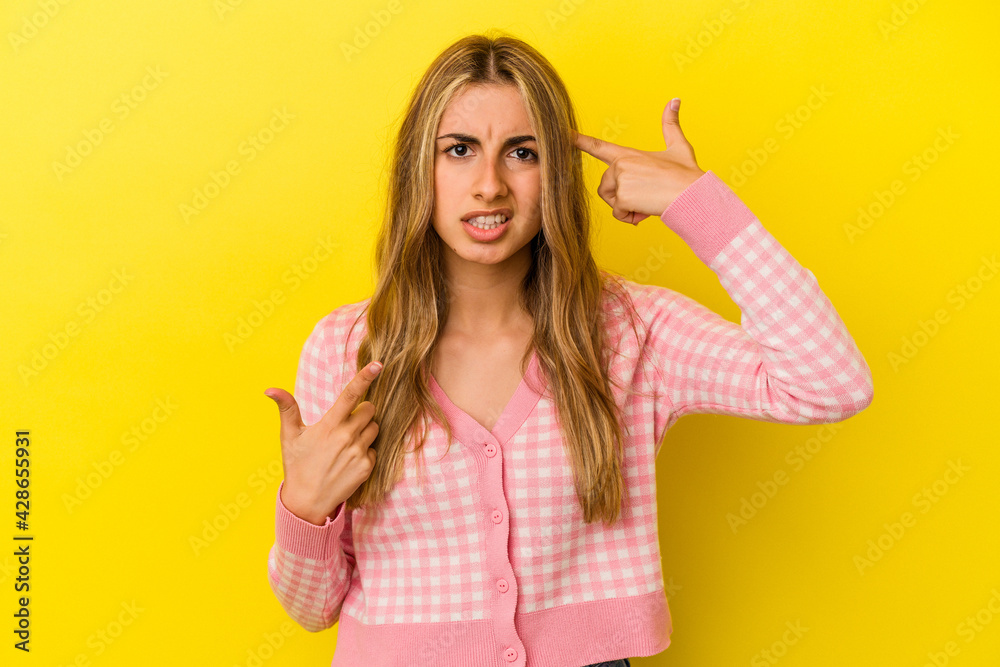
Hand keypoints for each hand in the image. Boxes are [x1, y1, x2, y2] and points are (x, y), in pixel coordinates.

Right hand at [264, 361, 382, 524]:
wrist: (308, 502)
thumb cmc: (297, 465)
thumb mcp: (289, 436)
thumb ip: (286, 409)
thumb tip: (270, 389)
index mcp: (329, 425)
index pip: (351, 395)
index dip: (365, 377)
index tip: (378, 365)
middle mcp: (347, 437)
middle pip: (369, 409)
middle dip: (361, 412)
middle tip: (344, 424)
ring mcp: (358, 453)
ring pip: (374, 428)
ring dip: (365, 431)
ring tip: (345, 443)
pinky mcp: (367, 467)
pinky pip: (374, 449)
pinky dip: (365, 451)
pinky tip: (349, 459)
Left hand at [573, 98, 705, 224]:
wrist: (693, 193)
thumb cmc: (686, 174)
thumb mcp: (678, 146)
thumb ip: (670, 125)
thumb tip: (675, 99)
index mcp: (628, 154)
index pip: (598, 146)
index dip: (579, 141)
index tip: (563, 135)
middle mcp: (621, 164)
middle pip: (606, 188)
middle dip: (621, 198)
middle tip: (644, 197)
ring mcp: (621, 179)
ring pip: (612, 202)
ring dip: (626, 208)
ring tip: (646, 203)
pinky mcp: (623, 195)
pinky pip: (619, 213)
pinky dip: (631, 217)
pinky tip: (646, 211)